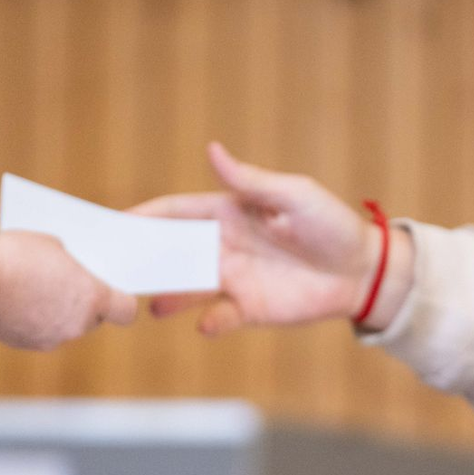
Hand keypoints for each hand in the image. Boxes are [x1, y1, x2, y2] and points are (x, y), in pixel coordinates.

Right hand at [0, 231, 136, 349]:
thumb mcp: (53, 244)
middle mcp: (77, 326)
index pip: (126, 311)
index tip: (113, 291)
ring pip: (66, 327)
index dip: (121, 301)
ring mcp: (52, 339)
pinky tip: (17, 299)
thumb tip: (72, 272)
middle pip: (94, 320)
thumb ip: (72, 264)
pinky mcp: (27, 344)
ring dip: (58, 312)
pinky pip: (40, 332)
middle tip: (71, 284)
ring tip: (37, 287)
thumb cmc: (16, 254)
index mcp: (91, 298)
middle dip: (85, 304)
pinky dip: (34, 320)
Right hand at [132, 143, 412, 334]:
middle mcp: (223, 246)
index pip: (176, 212)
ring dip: (166, 294)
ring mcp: (233, 279)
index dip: (145, 216)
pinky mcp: (249, 309)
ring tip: (144, 302)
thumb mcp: (293, 195)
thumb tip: (212, 150)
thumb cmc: (329, 224)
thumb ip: (250, 181)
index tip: (114, 223)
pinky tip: (202, 324)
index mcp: (227, 212)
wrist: (360, 271)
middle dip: (144, 257)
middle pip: (172, 251)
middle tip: (113, 267)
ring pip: (187, 287)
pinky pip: (220, 317)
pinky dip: (210, 322)